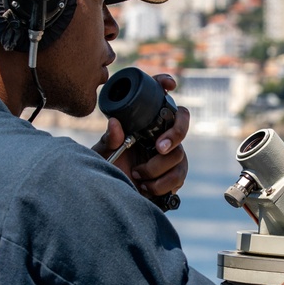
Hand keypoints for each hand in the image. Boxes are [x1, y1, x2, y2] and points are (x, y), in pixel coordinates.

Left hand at [92, 74, 189, 196]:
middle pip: (181, 120)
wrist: (114, 200)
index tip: (169, 85)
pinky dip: (162, 184)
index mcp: (142, 124)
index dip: (164, 84)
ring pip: (179, 154)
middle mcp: (158, 135)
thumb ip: (109, 140)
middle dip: (176, 132)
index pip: (156, 96)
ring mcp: (169, 155)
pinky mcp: (174, 175)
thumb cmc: (106, 172)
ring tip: (138, 176)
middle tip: (159, 147)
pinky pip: (179, 175)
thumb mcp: (102, 155)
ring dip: (157, 168)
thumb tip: (115, 123)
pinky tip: (146, 188)